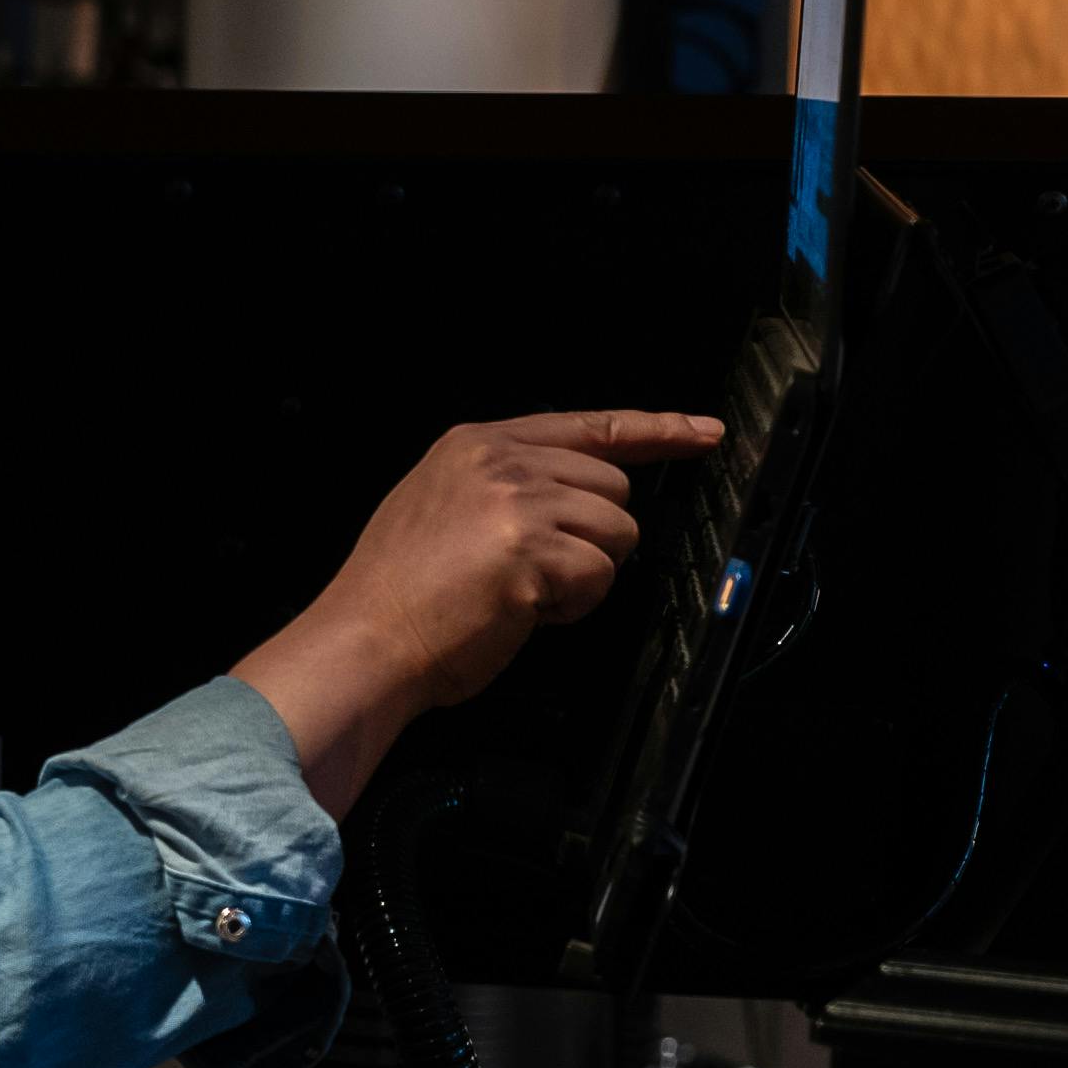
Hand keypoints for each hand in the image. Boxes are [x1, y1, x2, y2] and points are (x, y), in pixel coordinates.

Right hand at [234, 411, 729, 817]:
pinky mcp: (533, 547)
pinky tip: (520, 610)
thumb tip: (573, 496)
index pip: (589, 426)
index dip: (657, 430)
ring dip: (584, 574)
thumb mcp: (440, 504)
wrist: (364, 641)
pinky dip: (571, 606)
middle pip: (613, 489)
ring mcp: (517, 500)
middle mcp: (499, 461)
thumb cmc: (399, 594)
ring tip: (521, 591)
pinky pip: (600, 576)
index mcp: (475, 444)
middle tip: (530, 570)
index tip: (703, 433)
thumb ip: (503, 484)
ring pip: (618, 532)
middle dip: (591, 538)